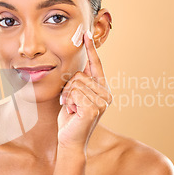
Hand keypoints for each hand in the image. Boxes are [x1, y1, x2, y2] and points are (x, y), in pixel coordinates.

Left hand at [57, 30, 112, 150]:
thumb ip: (79, 83)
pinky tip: (72, 112)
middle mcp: (106, 94)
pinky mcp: (94, 108)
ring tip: (71, 108)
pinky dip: (68, 102)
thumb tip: (77, 68)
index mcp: (102, 89)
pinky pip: (75, 93)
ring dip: (68, 96)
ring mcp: (102, 102)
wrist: (70, 140)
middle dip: (69, 88)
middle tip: (69, 102)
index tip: (86, 34)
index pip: (96, 65)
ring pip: (76, 83)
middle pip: (79, 74)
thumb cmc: (70, 119)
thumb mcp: (74, 96)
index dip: (91, 49)